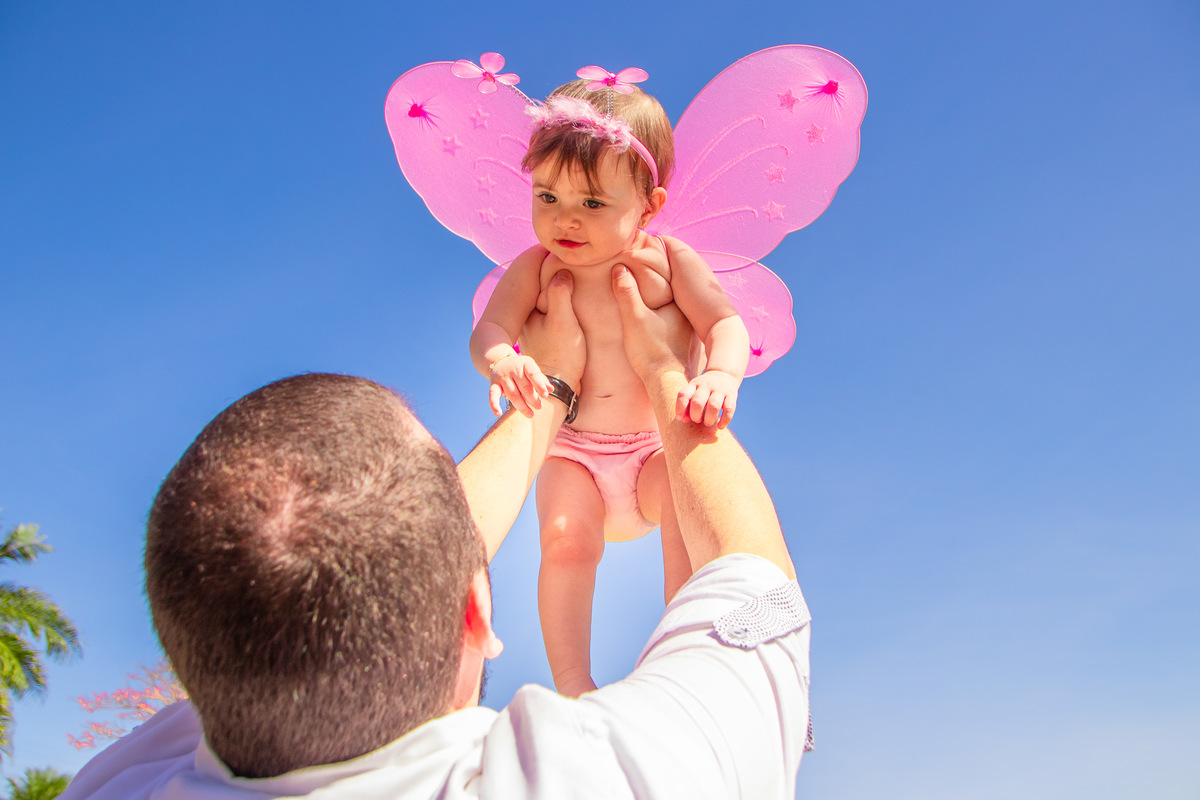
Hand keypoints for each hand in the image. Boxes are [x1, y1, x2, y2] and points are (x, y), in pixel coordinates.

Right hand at [489, 355, 549, 417]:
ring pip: (512, 394)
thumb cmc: (522, 369)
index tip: (545, 395)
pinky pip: (492, 395)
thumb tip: (550, 389)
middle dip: (533, 399)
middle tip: (539, 407)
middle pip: (524, 387)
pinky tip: (498, 414)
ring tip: (531, 414)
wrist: (501, 362)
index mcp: (525, 363)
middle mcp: (513, 368)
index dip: (539, 385)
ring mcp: (502, 376)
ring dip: (522, 406)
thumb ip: (541, 380)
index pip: (533, 374)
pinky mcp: (493, 384)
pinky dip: (494, 405)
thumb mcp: (532, 370)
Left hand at [521, 270, 584, 390]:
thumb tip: (562, 272)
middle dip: (560, 288)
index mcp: (530, 313)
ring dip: (564, 304)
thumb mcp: (563, 320)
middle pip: (547, 296)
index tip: (571, 266)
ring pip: (552, 310)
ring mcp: (538, 333)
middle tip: (578, 277)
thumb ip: (560, 294)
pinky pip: (556, 323)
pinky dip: (565, 318)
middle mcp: (530, 322)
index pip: (543, 284)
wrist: (560, 387)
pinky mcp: (548, 344)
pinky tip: (577, 320)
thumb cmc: (562, 354)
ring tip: (581, 296)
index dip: (557, 274)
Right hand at [611, 264, 692, 382]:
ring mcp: (689, 332)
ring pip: (675, 311)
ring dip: (664, 305)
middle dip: (661, 287)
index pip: (669, 278)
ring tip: (649, 298)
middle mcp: (689, 316)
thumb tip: (620, 268)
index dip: (657, 269)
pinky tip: (657, 325)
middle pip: (673, 294)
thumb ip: (627, 292)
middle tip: (645, 276)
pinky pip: (676, 325)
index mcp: (680, 304)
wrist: (665, 384)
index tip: (646, 260)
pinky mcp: (685, 346)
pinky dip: (667, 320)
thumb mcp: (634, 318)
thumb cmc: (651, 352)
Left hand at [676, 370, 739, 428]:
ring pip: (713, 406)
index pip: (683, 394)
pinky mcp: (732, 395)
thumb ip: (687, 405)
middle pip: (697, 402)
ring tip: (707, 423)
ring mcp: (720, 390)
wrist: (724, 374)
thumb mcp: (693, 391)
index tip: (680, 418)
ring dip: (709, 419)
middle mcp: (706, 386)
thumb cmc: (704, 389)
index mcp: (694, 384)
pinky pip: (729, 409)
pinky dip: (725, 420)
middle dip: (695, 416)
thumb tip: (684, 419)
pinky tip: (720, 426)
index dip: (680, 408)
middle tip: (697, 420)